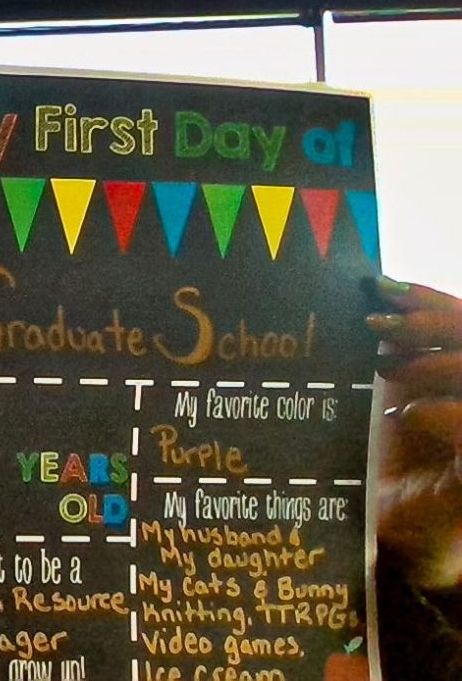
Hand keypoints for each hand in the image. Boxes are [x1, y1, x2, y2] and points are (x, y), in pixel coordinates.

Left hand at [368, 277, 461, 587]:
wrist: (390, 535)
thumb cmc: (384, 466)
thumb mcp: (386, 400)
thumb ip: (392, 356)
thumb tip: (368, 304)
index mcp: (457, 381)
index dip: (430, 300)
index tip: (383, 286)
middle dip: (429, 322)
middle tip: (374, 322)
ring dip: (433, 364)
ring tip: (382, 367)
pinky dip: (443, 414)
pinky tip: (406, 416)